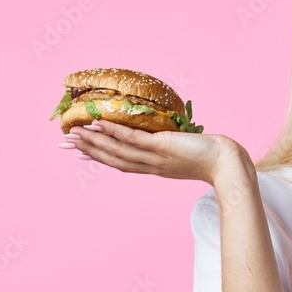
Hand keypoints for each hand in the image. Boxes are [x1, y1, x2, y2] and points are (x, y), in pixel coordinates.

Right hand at [58, 119, 242, 184]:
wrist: (228, 164)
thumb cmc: (212, 156)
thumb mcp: (184, 151)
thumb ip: (169, 145)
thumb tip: (162, 134)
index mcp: (154, 167)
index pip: (120, 162)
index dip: (98, 156)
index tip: (78, 151)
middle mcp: (150, 165)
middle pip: (112, 159)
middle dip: (87, 150)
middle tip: (63, 143)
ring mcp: (155, 157)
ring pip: (118, 150)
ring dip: (94, 142)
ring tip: (74, 133)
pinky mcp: (163, 147)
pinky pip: (133, 140)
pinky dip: (114, 132)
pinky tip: (100, 123)